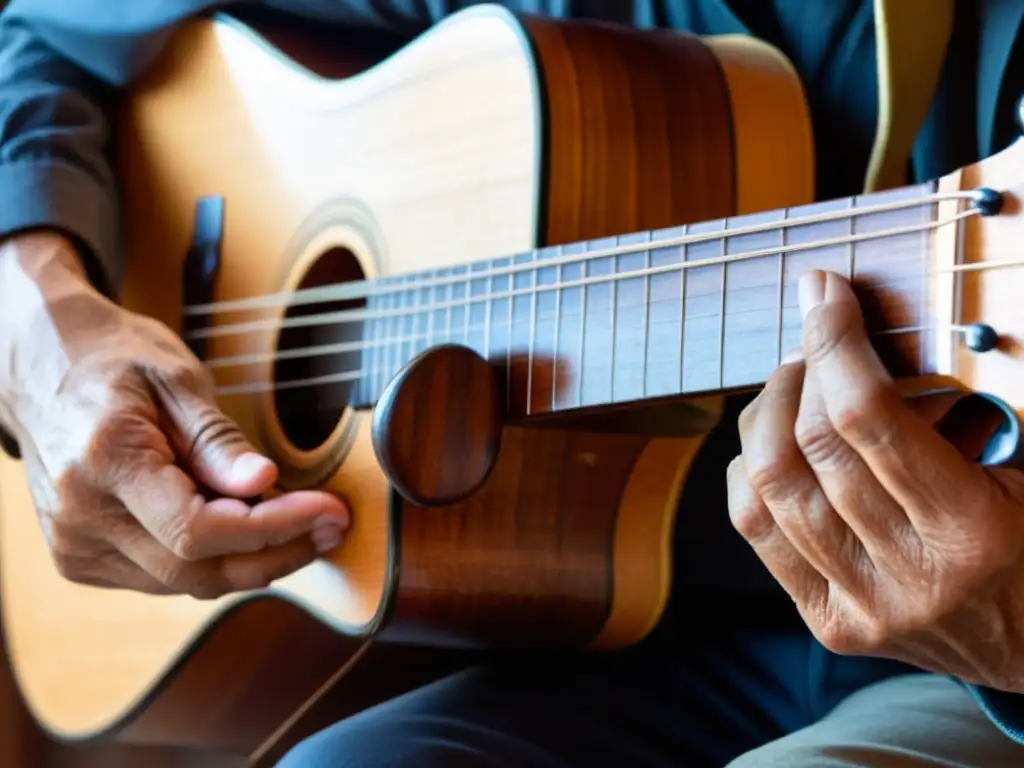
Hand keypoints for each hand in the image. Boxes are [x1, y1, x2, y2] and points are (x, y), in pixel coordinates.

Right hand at [0, 233, 349, 598]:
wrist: (40, 365)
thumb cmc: (114, 359)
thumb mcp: (176, 378)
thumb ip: (218, 440)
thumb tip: (264, 484)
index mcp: (103, 461)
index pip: (199, 529)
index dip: (274, 529)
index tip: (329, 510)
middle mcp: (80, 515)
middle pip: (195, 569)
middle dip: (277, 553)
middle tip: (333, 526)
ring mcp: (74, 543)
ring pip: (183, 582)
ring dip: (252, 563)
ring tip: (305, 528)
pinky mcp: (79, 557)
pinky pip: (162, 577)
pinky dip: (213, 562)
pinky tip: (250, 532)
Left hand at [727, 269, 1023, 691]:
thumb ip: (972, 406)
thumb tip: (879, 331)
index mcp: (973, 533)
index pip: (867, 418)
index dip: (834, 343)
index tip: (824, 293)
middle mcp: (909, 578)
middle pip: (809, 448)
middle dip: (800, 369)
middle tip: (813, 334)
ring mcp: (862, 609)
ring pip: (768, 489)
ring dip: (768, 414)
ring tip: (794, 381)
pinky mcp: (830, 624)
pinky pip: (757, 529)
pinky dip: (752, 469)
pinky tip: (773, 440)